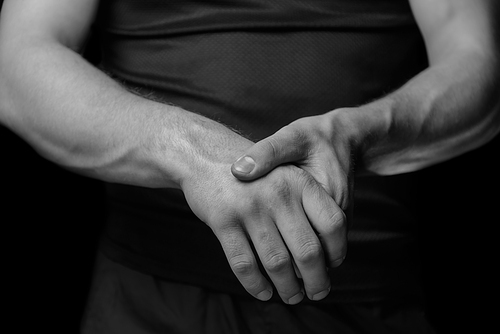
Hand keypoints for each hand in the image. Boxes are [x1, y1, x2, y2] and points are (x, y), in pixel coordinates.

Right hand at [180, 131, 344, 303]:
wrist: (207, 157)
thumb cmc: (255, 176)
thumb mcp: (287, 176)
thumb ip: (307, 207)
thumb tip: (327, 256)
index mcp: (300, 182)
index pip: (333, 223)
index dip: (337, 251)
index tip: (332, 265)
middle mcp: (278, 193)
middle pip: (308, 251)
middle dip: (316, 281)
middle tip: (317, 292)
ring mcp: (249, 207)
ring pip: (277, 263)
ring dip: (288, 288)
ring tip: (292, 296)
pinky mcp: (223, 220)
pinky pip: (244, 264)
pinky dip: (256, 285)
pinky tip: (263, 292)